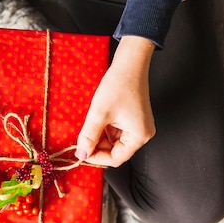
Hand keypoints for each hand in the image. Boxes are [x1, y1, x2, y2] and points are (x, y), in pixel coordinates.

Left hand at [76, 36, 155, 166]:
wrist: (129, 63)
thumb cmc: (119, 85)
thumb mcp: (99, 113)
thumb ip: (89, 136)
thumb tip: (81, 154)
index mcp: (139, 136)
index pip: (116, 159)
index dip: (97, 158)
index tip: (81, 152)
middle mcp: (142, 134)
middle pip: (116, 151)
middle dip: (98, 147)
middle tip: (82, 141)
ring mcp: (138, 127)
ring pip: (114, 142)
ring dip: (100, 138)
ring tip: (90, 126)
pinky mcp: (132, 120)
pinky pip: (116, 132)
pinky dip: (104, 130)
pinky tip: (97, 120)